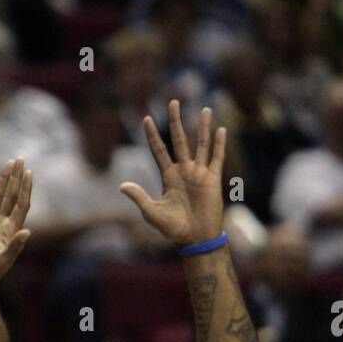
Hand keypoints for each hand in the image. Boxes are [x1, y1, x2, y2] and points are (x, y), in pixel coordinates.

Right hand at [0, 158, 31, 292]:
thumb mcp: (2, 262)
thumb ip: (14, 248)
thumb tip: (27, 232)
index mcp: (11, 230)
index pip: (21, 204)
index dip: (25, 189)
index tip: (28, 173)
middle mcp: (6, 223)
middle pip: (14, 195)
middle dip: (18, 177)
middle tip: (21, 158)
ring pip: (4, 196)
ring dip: (9, 179)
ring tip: (13, 161)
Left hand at [120, 101, 224, 247]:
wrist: (195, 240)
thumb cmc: (173, 229)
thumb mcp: (152, 212)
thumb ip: (139, 197)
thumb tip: (121, 185)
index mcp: (168, 177)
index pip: (158, 150)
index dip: (152, 135)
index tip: (146, 118)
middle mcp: (184, 171)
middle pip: (179, 140)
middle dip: (175, 121)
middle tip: (173, 101)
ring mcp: (199, 174)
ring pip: (200, 144)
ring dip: (202, 127)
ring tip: (203, 109)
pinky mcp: (213, 180)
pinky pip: (216, 158)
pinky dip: (218, 144)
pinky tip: (221, 130)